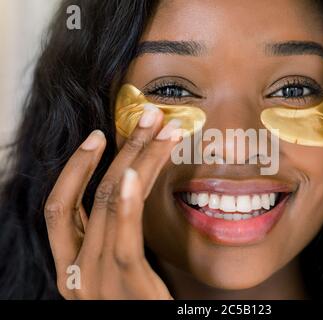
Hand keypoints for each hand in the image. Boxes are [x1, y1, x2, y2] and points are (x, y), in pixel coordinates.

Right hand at [44, 106, 180, 298]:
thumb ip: (118, 239)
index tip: (98, 137)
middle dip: (121, 149)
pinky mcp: (125, 287)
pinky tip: (133, 175)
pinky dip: (126, 203)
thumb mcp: (121, 272)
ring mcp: (97, 279)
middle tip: (148, 116)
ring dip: (138, 160)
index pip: (59, 207)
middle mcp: (75, 270)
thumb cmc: (139, 307)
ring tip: (163, 128)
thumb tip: (132, 193)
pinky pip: (122, 237)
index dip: (75, 169)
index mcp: (71, 265)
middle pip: (93, 195)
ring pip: (111, 204)